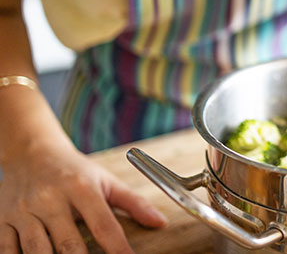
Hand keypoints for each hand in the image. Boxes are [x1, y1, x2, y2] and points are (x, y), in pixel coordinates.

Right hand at [0, 140, 165, 252]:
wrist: (31, 152)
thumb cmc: (74, 171)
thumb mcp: (105, 180)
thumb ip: (134, 203)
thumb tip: (160, 222)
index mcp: (81, 187)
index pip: (103, 225)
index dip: (118, 249)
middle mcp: (51, 199)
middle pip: (69, 245)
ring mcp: (24, 211)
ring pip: (38, 252)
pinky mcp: (3, 221)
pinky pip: (8, 251)